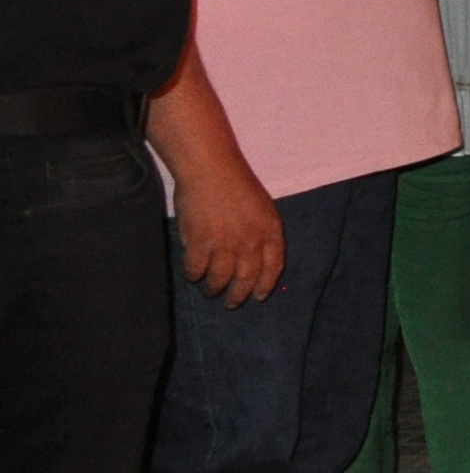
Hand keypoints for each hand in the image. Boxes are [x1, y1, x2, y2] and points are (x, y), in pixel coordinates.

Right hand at [170, 157, 284, 304]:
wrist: (211, 169)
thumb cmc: (237, 183)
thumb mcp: (262, 207)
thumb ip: (261, 232)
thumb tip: (254, 257)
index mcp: (270, 230)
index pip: (273, 267)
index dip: (265, 285)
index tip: (258, 296)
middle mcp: (250, 241)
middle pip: (246, 278)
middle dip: (239, 295)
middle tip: (232, 303)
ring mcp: (225, 244)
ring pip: (220, 279)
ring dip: (214, 288)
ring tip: (210, 291)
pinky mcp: (200, 243)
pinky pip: (196, 269)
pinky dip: (194, 275)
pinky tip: (193, 275)